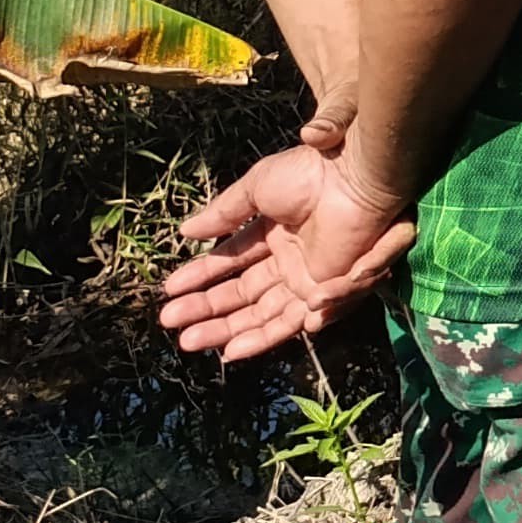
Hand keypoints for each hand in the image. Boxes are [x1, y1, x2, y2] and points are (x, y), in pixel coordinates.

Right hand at [160, 141, 415, 364]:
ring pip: (260, 314)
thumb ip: (223, 213)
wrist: (351, 179)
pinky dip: (265, 336)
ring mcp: (307, 277)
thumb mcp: (257, 188)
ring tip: (189, 341)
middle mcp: (289, 259)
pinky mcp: (323, 292)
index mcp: (274, 232)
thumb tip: (185, 232)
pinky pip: (292, 321)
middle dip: (206, 309)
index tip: (170, 291)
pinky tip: (234, 347)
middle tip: (170, 321)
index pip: (231, 261)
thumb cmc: (308, 175)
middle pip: (242, 293)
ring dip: (225, 330)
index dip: (201, 276)